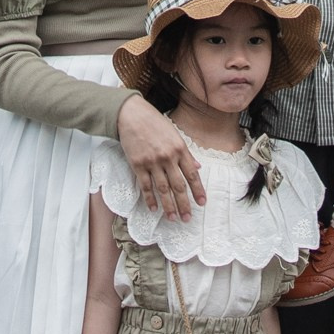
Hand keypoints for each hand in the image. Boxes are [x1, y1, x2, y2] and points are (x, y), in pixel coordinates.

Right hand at [116, 92, 206, 219]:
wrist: (132, 114)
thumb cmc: (154, 122)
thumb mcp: (175, 134)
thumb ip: (186, 152)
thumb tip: (198, 166)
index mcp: (180, 149)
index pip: (192, 174)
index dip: (198, 190)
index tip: (202, 203)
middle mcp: (168, 157)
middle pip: (178, 186)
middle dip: (184, 204)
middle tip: (187, 218)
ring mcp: (152, 162)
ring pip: (163, 189)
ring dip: (168, 206)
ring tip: (173, 218)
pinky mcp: (138, 165)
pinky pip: (145, 186)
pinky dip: (150, 199)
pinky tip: (154, 209)